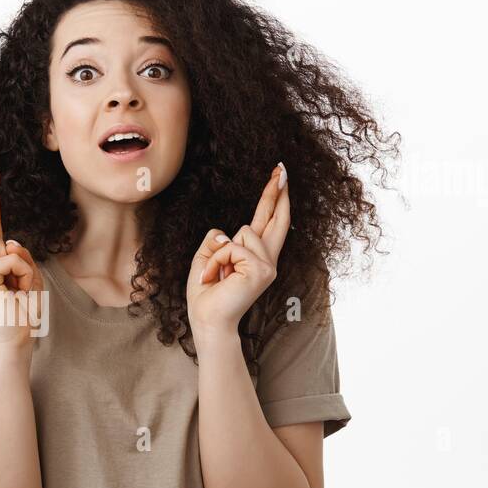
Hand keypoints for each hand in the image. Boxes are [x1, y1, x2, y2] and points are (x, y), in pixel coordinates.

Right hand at [0, 167, 44, 348]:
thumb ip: (18, 254)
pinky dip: (23, 274)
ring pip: (4, 245)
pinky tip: (17, 292)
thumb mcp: (28, 276)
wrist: (15, 340)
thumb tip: (6, 240)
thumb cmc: (22, 312)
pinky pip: (10, 258)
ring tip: (21, 291)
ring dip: (23, 267)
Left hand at [187, 164, 290, 337]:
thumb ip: (218, 241)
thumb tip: (226, 233)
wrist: (208, 320)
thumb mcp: (206, 259)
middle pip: (274, 218)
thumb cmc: (206, 295)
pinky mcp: (262, 270)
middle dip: (276, 192)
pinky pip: (232, 246)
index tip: (280, 177)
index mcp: (255, 257)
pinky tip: (218, 278)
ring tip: (216, 275)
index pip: (268, 223)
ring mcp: (267, 265)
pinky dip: (218, 260)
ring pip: (242, 232)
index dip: (274, 199)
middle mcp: (267, 260)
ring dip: (219, 252)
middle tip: (281, 168)